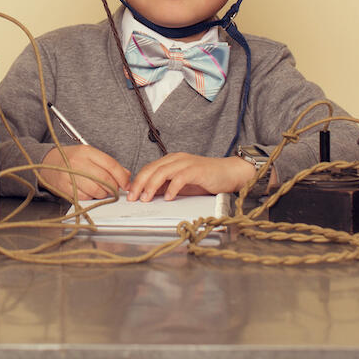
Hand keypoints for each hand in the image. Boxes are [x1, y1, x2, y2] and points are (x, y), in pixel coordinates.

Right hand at [39, 145, 130, 201]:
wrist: (47, 162)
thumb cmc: (71, 159)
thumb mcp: (89, 155)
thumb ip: (108, 164)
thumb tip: (126, 176)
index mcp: (87, 151)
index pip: (110, 164)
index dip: (122, 177)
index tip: (126, 184)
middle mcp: (78, 162)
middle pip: (104, 179)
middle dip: (114, 188)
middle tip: (115, 190)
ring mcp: (70, 175)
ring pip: (96, 190)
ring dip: (103, 194)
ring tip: (101, 191)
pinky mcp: (65, 187)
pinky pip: (85, 197)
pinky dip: (91, 197)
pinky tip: (89, 192)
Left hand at [127, 153, 255, 201]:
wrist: (229, 173)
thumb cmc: (205, 180)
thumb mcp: (180, 185)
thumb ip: (165, 187)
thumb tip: (146, 196)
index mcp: (170, 161)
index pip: (148, 169)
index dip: (137, 181)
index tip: (129, 195)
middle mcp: (176, 159)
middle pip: (151, 169)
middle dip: (139, 184)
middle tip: (132, 198)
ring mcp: (186, 163)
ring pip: (162, 172)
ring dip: (152, 186)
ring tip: (146, 199)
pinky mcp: (197, 169)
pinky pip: (180, 178)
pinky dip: (172, 188)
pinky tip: (168, 197)